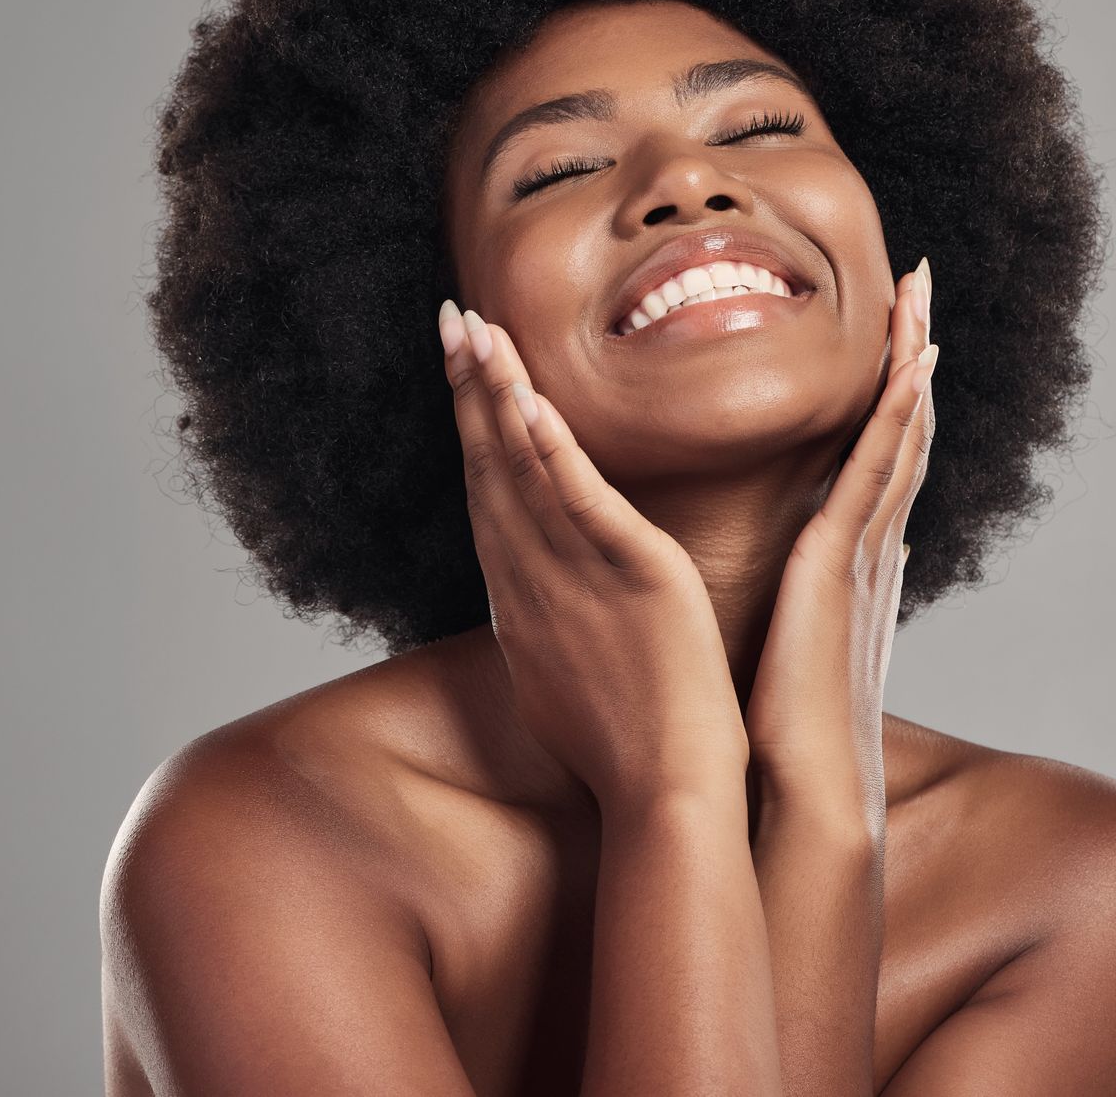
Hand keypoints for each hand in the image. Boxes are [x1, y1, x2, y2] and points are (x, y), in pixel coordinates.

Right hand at [438, 300, 749, 813]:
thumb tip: (531, 612)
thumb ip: (546, 628)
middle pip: (489, 467)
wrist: (664, 799)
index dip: (469, 426)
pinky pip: (583, 502)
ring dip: (497, 394)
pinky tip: (531, 400)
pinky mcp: (633, 577)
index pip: (487, 494)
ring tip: (476, 329)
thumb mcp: (563, 679)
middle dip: (467, 389)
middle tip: (451, 318)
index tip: (459, 368)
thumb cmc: (624, 749)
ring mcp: (576, 578)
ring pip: (524, 470)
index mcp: (521, 600)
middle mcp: (532, 581)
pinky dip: (551, 450)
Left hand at [743, 258, 936, 824]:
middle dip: (909, 357)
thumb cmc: (786, 733)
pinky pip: (878, 469)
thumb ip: (812, 602)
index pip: (876, 461)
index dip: (889, 396)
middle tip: (917, 285)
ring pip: (897, 435)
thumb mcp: (797, 646)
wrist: (804, 795)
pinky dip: (898, 412)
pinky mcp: (844, 561)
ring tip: (920, 296)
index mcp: (851, 566)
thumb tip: (817, 570)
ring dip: (911, 363)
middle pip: (899, 432)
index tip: (895, 336)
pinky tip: (913, 362)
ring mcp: (865, 552)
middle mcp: (869, 549)